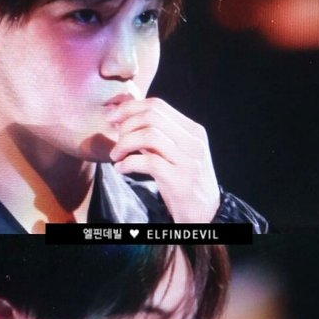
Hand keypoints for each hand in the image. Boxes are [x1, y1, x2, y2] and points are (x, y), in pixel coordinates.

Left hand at [108, 98, 219, 222]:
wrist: (206, 213)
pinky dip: (128, 163)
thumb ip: (155, 137)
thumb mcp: (175, 154)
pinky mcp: (180, 180)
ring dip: (124, 144)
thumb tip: (123, 120)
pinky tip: (121, 169)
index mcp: (193, 131)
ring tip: (116, 156)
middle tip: (115, 142)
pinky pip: (149, 162)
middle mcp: (193, 142)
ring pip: (149, 136)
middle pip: (152, 116)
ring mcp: (188, 161)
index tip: (112, 118)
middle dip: (125, 125)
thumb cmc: (185, 183)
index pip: (157, 105)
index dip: (130, 108)